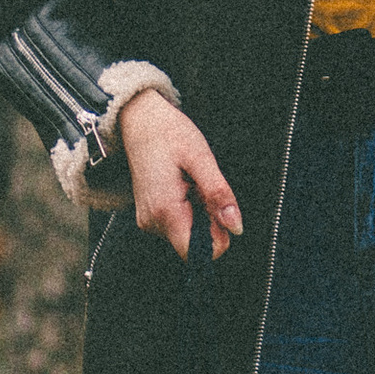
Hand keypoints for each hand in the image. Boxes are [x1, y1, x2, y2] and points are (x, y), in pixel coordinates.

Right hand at [120, 87, 241, 259]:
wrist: (138, 120)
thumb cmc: (168, 133)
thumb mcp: (201, 158)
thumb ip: (218, 194)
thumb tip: (236, 227)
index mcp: (165, 210)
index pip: (196, 253)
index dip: (217, 236)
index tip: (217, 207)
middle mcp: (152, 222)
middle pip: (194, 243)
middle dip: (208, 219)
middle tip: (202, 185)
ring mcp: (148, 220)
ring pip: (187, 234)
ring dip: (199, 212)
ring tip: (190, 181)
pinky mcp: (148, 216)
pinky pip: (177, 225)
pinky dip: (188, 209)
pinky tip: (182, 185)